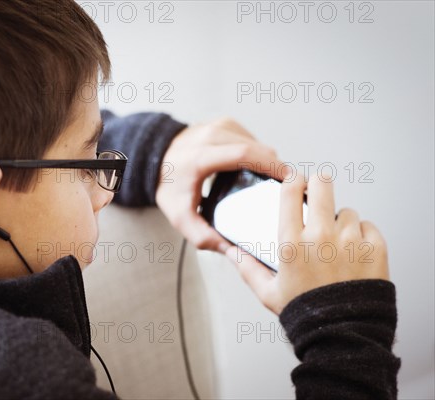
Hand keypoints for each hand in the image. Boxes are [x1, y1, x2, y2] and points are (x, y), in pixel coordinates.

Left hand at [156, 118, 290, 252]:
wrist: (154, 159)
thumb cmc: (169, 186)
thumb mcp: (179, 216)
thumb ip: (202, 236)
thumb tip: (229, 249)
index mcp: (200, 157)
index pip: (243, 154)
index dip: (270, 165)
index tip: (288, 179)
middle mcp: (209, 136)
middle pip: (255, 148)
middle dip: (275, 166)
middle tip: (287, 187)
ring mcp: (216, 126)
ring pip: (256, 141)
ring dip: (267, 160)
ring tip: (271, 181)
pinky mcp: (222, 123)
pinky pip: (249, 137)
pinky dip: (257, 152)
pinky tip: (254, 169)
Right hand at [225, 172, 389, 314]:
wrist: (343, 335)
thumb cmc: (305, 314)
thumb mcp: (268, 292)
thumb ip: (247, 268)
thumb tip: (231, 252)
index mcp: (291, 242)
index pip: (291, 190)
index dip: (292, 179)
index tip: (294, 181)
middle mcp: (321, 236)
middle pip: (322, 184)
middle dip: (318, 184)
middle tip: (317, 191)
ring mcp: (350, 240)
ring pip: (346, 211)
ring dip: (340, 221)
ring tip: (335, 243)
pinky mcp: (375, 249)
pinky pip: (368, 226)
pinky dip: (362, 235)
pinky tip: (353, 252)